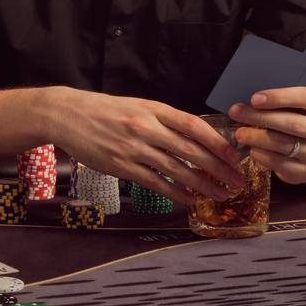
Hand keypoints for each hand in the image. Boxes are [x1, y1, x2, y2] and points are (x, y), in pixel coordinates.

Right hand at [46, 87, 243, 205]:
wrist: (68, 115)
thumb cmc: (104, 110)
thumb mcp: (137, 105)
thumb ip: (163, 120)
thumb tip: (195, 137)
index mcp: (153, 109)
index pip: (194, 125)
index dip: (218, 142)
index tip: (235, 155)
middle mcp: (146, 127)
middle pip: (191, 150)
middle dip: (218, 168)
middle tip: (237, 180)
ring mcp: (134, 149)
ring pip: (177, 170)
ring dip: (202, 185)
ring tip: (220, 194)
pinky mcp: (121, 167)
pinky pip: (156, 183)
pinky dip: (176, 193)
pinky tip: (190, 200)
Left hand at [228, 86, 305, 182]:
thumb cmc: (302, 119)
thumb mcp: (300, 107)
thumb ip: (282, 102)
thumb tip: (250, 101)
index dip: (279, 97)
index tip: (254, 98)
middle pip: (293, 123)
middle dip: (260, 117)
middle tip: (236, 112)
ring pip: (284, 145)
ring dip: (257, 138)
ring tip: (240, 133)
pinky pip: (281, 164)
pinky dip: (262, 156)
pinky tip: (252, 149)